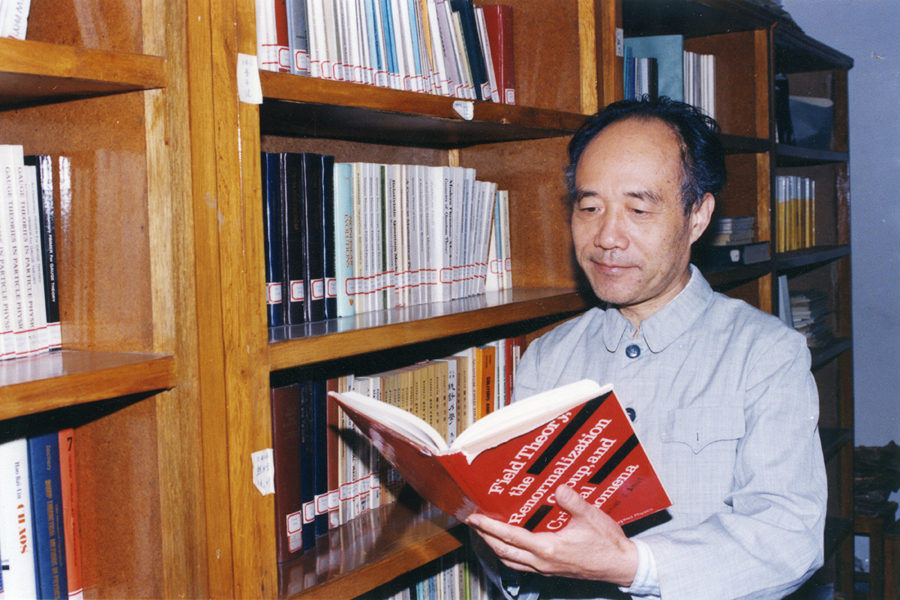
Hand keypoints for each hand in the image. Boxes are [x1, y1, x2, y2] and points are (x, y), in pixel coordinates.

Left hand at [466, 483, 638, 586]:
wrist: (622, 567)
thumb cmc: (607, 544)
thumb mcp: (591, 517)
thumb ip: (573, 502)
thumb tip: (558, 489)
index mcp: (548, 548)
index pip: (511, 537)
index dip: (490, 527)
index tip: (475, 518)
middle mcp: (543, 562)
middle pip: (504, 551)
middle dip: (485, 537)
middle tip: (473, 523)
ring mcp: (546, 569)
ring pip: (511, 562)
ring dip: (495, 548)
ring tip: (486, 534)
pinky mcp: (552, 572)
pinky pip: (522, 566)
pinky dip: (510, 555)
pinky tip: (511, 546)